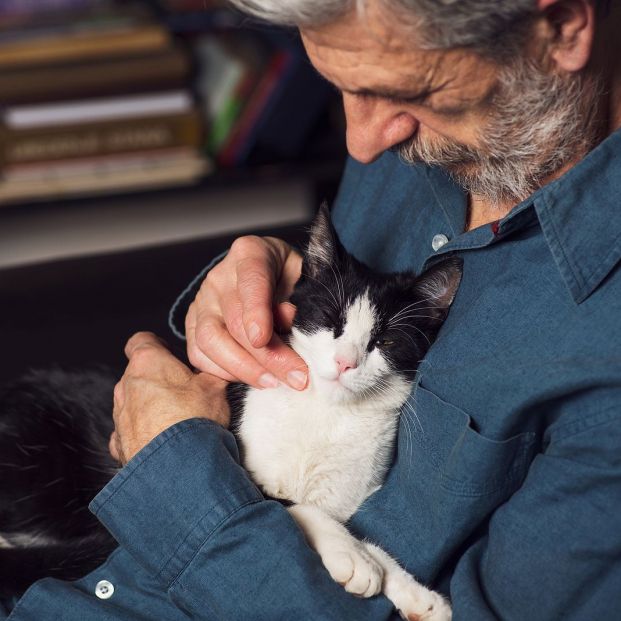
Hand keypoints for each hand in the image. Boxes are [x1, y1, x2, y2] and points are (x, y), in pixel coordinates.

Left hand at [110, 331, 228, 465]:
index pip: (142, 341)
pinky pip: (129, 432)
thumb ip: (211, 372)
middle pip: (139, 374)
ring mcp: (120, 416)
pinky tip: (162, 442)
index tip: (169, 353)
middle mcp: (126, 386)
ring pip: (133, 403)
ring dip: (150, 407)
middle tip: (185, 392)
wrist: (179, 466)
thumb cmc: (196, 420)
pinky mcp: (120, 443)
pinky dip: (143, 434)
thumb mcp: (216, 386)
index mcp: (148, 363)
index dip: (156, 345)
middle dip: (158, 380)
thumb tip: (217, 368)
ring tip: (178, 421)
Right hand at [185, 235, 307, 390]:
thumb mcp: (304, 276)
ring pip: (211, 340)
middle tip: (296, 377)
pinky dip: (225, 373)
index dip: (256, 312)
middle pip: (235, 321)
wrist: (269, 277)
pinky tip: (253, 380)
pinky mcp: (194, 327)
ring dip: (245, 368)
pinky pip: (200, 355)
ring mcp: (202, 302)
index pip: (251, 281)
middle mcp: (219, 277)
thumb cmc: (290, 277)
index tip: (263, 339)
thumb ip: (300, 296)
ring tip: (274, 383)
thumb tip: (286, 320)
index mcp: (250, 254)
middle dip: (267, 355)